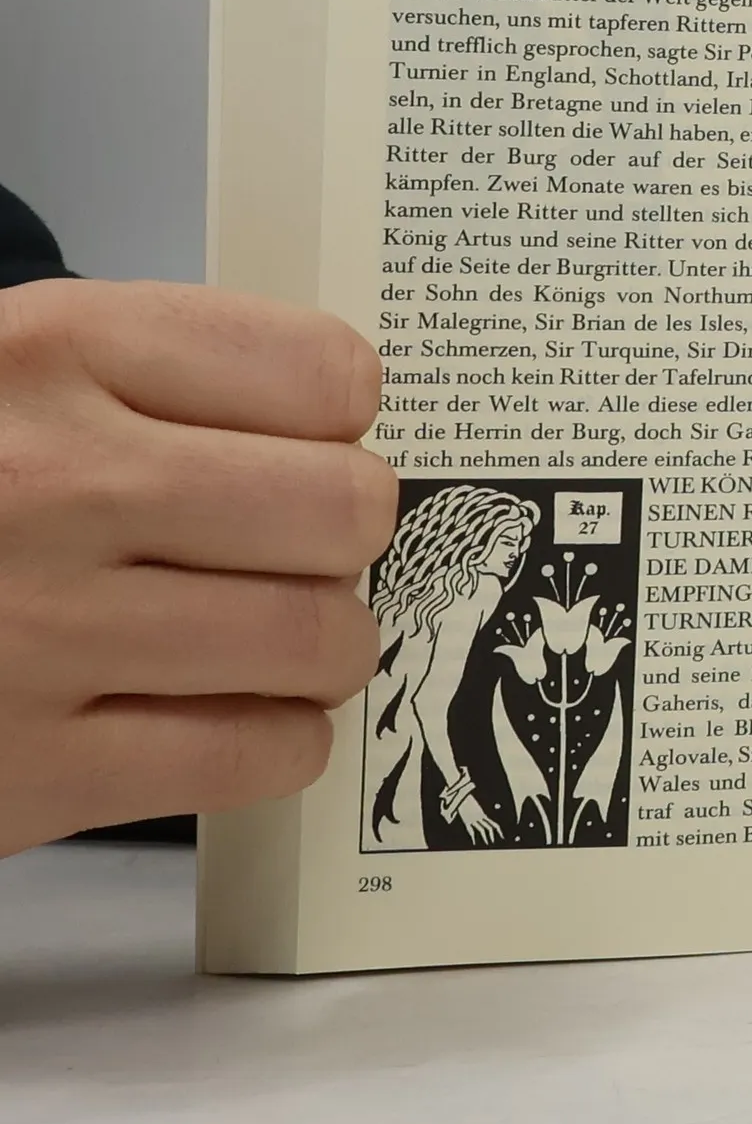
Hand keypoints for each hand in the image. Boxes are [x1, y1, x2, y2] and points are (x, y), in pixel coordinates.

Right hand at [0, 279, 396, 853]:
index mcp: (52, 352)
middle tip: (300, 549)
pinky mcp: (32, 770)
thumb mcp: (13, 374)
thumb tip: (343, 427)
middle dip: (344, 536)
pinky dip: (278, 740)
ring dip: (323, 646)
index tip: (307, 443)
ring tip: (271, 635)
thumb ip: (160, 381)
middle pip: (345, 510)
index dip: (337, 419)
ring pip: (320, 638)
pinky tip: (233, 712)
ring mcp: (41, 632)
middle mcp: (54, 484)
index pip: (323, 373)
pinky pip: (257, 752)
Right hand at [456, 794, 502, 843]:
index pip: (493, 824)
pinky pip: (470, 830)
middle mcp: (480, 817)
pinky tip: (474, 843)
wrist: (463, 795)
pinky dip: (473, 837)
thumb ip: (478, 812)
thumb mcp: (475, 806)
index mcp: (483, 814)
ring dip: (485, 837)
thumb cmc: (468, 799)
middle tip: (494, 843)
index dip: (498, 830)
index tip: (502, 836)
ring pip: (481, 829)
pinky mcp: (466, 820)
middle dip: (492, 836)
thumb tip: (481, 816)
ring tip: (487, 844)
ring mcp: (473, 819)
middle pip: (489, 827)